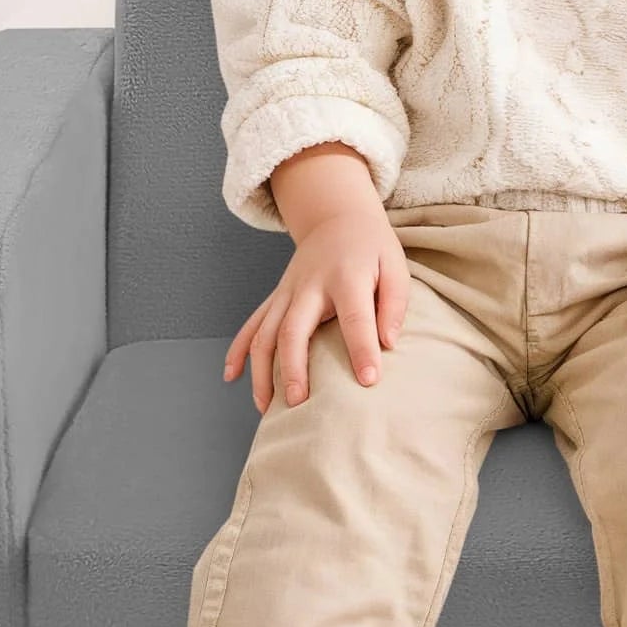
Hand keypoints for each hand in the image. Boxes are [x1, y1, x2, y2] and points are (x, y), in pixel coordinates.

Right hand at [222, 209, 410, 413]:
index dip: (362, 349)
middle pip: (293, 329)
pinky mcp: (277, 296)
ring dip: (261, 371)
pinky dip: (237, 350)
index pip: (355, 317)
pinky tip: (231, 376)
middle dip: (293, 368)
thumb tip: (388, 343)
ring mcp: (288, 292)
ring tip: (266, 408)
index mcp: (346, 277)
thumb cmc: (371, 247)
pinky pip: (252, 323)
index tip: (368, 380)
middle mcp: (310, 285)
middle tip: (299, 403)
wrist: (337, 218)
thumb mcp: (395, 266)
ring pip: (265, 333)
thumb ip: (394, 304)